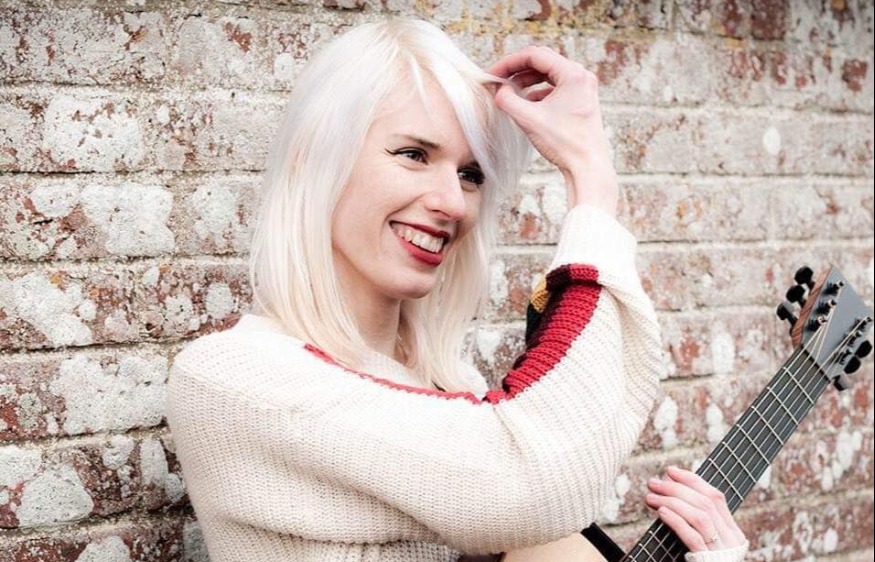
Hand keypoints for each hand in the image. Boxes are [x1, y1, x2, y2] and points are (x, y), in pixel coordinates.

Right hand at [489, 46, 617, 215]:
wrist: (587, 166)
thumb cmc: (564, 143)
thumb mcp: (528, 119)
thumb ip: (508, 100)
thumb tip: (499, 91)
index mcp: (572, 74)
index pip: (534, 55)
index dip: (509, 62)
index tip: (493, 74)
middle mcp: (581, 76)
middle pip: (543, 61)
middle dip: (517, 69)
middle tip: (499, 79)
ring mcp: (583, 88)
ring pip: (549, 74)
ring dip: (527, 80)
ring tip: (510, 91)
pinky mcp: (582, 101)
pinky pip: (556, 87)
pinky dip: (539, 91)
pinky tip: (526, 103)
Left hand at [645, 466, 746, 551]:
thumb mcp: (706, 546)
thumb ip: (697, 525)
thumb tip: (673, 495)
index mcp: (733, 533)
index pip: (716, 497)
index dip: (692, 480)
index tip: (671, 471)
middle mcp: (731, 541)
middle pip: (705, 503)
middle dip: (677, 488)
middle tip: (653, 482)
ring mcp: (722, 553)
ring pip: (700, 516)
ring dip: (672, 502)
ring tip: (650, 497)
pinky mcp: (709, 561)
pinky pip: (693, 537)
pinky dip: (676, 520)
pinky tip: (661, 513)